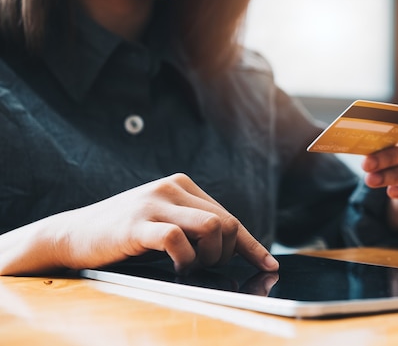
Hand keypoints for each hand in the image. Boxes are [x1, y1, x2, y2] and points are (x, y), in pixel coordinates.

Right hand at [0, 173, 278, 274]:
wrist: (71, 235)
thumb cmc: (122, 235)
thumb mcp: (162, 223)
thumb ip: (193, 227)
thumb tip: (231, 248)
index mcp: (182, 185)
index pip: (229, 215)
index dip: (252, 245)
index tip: (270, 266)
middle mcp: (173, 187)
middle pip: (227, 223)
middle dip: (227, 254)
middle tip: (206, 268)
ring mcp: (155, 202)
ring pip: (213, 227)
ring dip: (210, 257)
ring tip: (191, 268)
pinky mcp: (138, 222)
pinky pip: (179, 239)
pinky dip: (186, 260)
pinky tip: (177, 268)